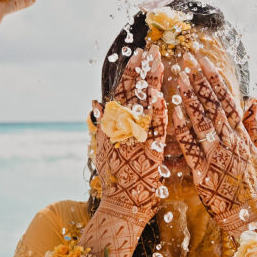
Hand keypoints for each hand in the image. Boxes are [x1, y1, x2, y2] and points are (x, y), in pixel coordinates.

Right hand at [93, 45, 167, 228]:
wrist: (120, 207)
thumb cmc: (116, 179)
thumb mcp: (103, 148)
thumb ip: (102, 123)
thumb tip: (94, 102)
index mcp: (112, 126)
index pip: (122, 92)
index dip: (131, 72)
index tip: (139, 53)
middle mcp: (121, 130)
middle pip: (133, 94)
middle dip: (143, 70)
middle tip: (152, 48)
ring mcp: (134, 141)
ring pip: (143, 107)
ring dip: (151, 84)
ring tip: (159, 63)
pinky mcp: (148, 155)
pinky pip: (154, 132)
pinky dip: (157, 115)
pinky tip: (162, 98)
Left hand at [167, 54, 256, 237]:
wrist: (250, 214)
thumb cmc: (252, 184)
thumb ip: (253, 124)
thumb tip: (256, 98)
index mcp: (242, 135)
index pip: (228, 101)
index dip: (215, 80)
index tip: (205, 61)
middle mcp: (231, 141)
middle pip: (214, 105)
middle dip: (201, 81)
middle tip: (188, 59)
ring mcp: (218, 155)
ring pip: (203, 121)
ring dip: (191, 98)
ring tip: (180, 77)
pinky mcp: (204, 170)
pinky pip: (191, 145)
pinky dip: (183, 127)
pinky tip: (174, 111)